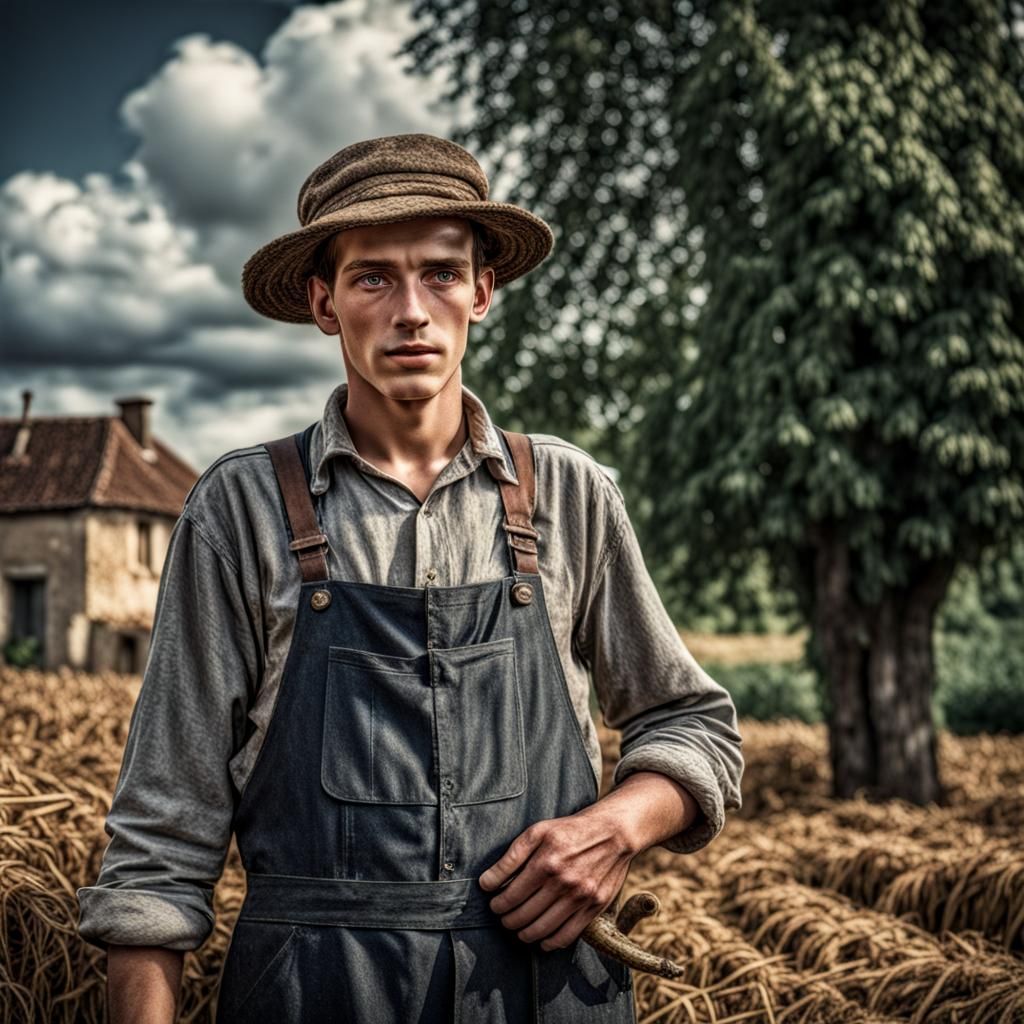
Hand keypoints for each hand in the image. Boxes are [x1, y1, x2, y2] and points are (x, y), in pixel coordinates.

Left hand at [478, 804, 632, 950]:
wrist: (613, 833)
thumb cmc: (571, 829)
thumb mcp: (538, 831)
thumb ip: (510, 857)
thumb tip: (486, 882)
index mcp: (545, 863)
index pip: (511, 896)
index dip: (498, 904)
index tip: (494, 904)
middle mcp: (562, 883)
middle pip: (524, 915)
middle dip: (508, 920)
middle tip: (504, 917)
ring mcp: (580, 897)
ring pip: (542, 929)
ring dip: (524, 934)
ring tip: (518, 929)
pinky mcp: (594, 907)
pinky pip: (567, 935)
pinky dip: (550, 943)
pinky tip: (542, 939)